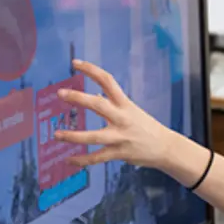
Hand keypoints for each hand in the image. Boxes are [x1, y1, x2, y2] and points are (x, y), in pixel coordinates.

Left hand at [52, 60, 177, 169]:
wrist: (166, 147)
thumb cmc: (146, 127)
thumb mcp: (132, 111)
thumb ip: (114, 105)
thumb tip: (96, 98)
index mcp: (125, 104)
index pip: (107, 81)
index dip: (91, 69)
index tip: (75, 63)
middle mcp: (122, 118)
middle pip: (98, 105)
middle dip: (78, 98)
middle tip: (60, 93)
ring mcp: (121, 137)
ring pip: (94, 136)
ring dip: (73, 136)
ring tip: (57, 135)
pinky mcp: (119, 153)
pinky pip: (97, 158)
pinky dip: (82, 160)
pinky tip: (69, 159)